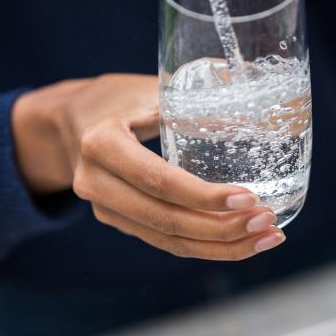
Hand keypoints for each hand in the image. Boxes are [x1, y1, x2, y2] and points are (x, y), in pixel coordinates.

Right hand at [11, 74, 284, 259]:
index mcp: (102, 143)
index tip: (248, 198)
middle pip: (166, 220)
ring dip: (222, 246)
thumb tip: (258, 96)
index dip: (203, 195)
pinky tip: (243, 242)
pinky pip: (166, 242)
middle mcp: (96, 183)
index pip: (159, 180)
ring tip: (267, 237)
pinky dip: (207, 247)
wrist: (67, 121)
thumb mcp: (150, 88)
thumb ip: (196, 97)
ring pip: (169, 240)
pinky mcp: (118, 221)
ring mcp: (104, 208)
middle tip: (268, 222)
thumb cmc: (118, 97)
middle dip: (222, 229)